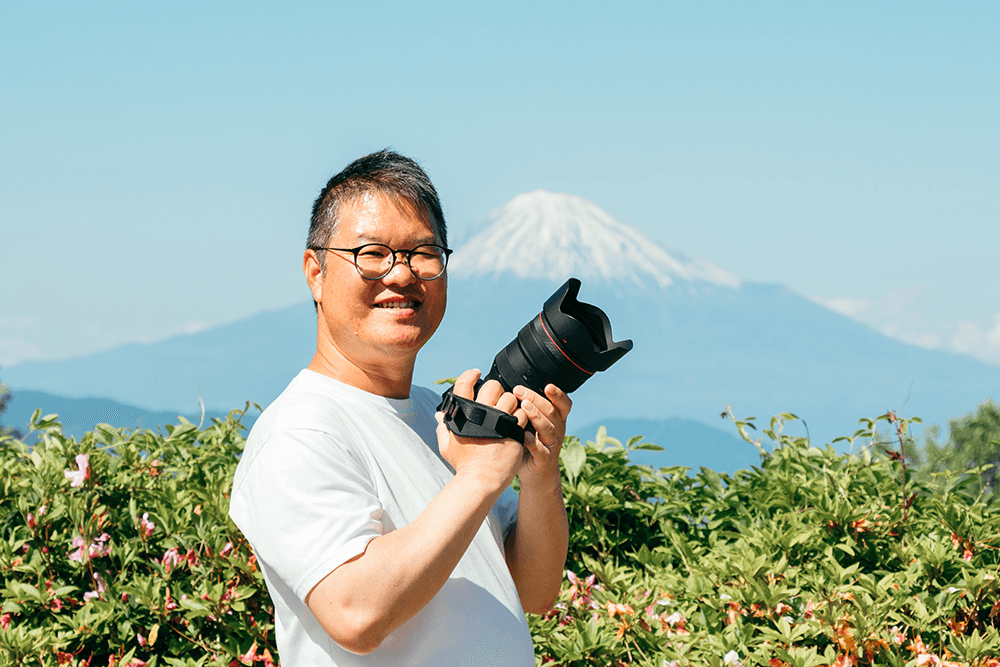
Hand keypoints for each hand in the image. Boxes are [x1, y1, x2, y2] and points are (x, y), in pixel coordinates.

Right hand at [435, 369, 524, 490]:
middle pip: (493, 386)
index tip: (477, 373)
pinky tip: (516, 423)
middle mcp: (481, 414)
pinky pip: (522, 414)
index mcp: (463, 414)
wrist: (481, 480)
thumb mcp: (447, 445)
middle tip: (496, 398)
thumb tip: (439, 416)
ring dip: (510, 403)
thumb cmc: (464, 464)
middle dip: (496, 389)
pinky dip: (520, 416)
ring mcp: (499, 421)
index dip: (470, 374)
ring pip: (510, 398)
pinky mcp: (514, 430)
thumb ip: (443, 428)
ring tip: (508, 412)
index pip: (464, 383)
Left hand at [511, 383, 571, 485]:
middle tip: (519, 391)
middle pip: (552, 412)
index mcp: (557, 419)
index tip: (547, 385)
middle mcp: (558, 430)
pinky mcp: (544, 460)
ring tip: (524, 407)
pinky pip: (541, 450)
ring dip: (536, 417)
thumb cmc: (531, 443)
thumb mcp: (533, 424)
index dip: (558, 394)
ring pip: (549, 429)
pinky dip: (533, 443)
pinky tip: (524, 435)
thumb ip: (528, 408)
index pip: (564, 404)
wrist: (536, 474)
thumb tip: (513, 388)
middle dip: (535, 399)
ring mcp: (552, 445)